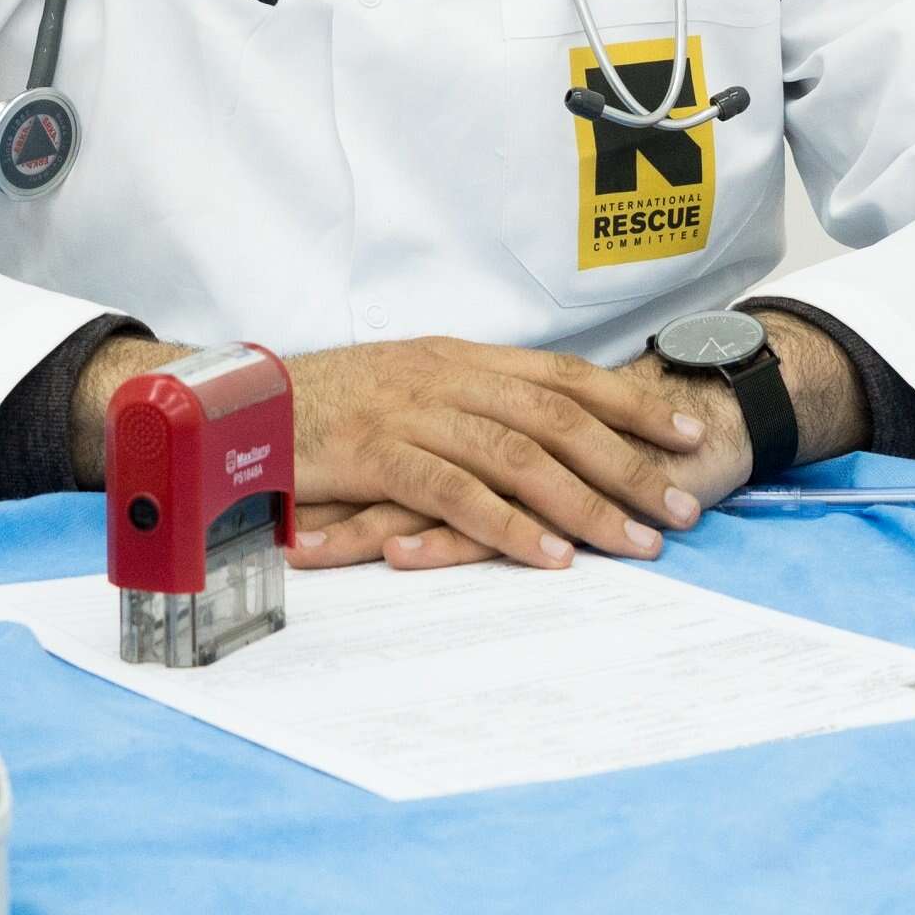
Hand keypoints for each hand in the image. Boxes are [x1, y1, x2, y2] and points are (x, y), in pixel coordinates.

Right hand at [273, 336, 717, 571]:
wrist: (229, 402)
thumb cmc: (315, 407)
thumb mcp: (399, 390)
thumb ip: (460, 405)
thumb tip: (527, 434)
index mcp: (455, 358)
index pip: (561, 376)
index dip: (629, 403)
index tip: (684, 435)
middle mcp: (443, 377)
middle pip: (557, 416)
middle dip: (630, 461)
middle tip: (685, 505)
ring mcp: (410, 412)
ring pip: (519, 453)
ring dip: (587, 501)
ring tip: (638, 542)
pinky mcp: (374, 453)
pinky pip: (455, 492)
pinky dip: (508, 525)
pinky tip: (551, 555)